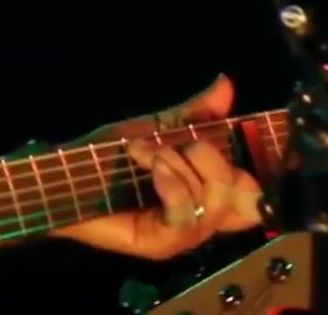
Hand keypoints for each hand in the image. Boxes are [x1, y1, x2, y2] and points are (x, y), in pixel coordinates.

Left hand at [57, 74, 265, 259]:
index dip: (263, 169)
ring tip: (147, 154)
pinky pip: (185, 216)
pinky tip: (152, 169)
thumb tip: (226, 84)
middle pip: (242, 195)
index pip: (255, 193)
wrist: (65, 174)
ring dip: (178, 165)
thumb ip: (195, 114)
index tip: (254, 135)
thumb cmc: (110, 156)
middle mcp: (203, 219)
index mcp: (208, 194)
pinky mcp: (161, 244)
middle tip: (170, 145)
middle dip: (208, 157)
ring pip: (212, 202)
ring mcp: (184, 235)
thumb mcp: (157, 129)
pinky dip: (171, 184)